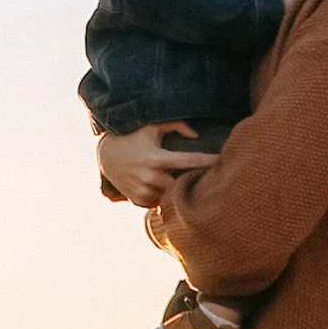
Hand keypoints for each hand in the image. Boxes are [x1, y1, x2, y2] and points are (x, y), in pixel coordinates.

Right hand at [97, 124, 218, 207]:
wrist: (105, 156)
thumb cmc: (133, 138)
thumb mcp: (151, 126)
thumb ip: (176, 125)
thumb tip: (196, 135)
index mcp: (155, 158)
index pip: (188, 161)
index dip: (208, 161)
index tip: (222, 159)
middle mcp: (149, 176)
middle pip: (182, 184)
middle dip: (194, 180)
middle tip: (207, 177)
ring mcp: (143, 190)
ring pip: (171, 196)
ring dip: (179, 190)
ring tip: (187, 183)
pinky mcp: (137, 200)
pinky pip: (159, 203)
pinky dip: (165, 197)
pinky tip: (168, 189)